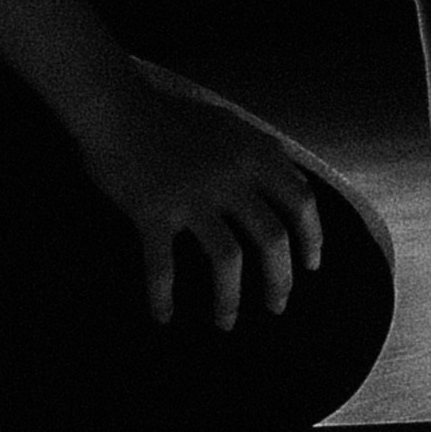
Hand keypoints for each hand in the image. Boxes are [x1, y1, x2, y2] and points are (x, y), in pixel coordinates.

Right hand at [75, 81, 339, 330]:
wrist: (118, 108)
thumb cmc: (173, 118)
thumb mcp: (233, 127)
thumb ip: (266, 155)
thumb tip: (299, 183)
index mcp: (255, 155)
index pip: (301, 201)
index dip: (312, 237)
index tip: (312, 265)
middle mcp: (231, 177)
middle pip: (272, 238)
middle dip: (280, 279)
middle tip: (278, 306)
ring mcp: (193, 196)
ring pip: (227, 259)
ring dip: (230, 299)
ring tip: (226, 323)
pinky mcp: (154, 212)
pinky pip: (162, 265)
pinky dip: (162, 296)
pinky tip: (162, 316)